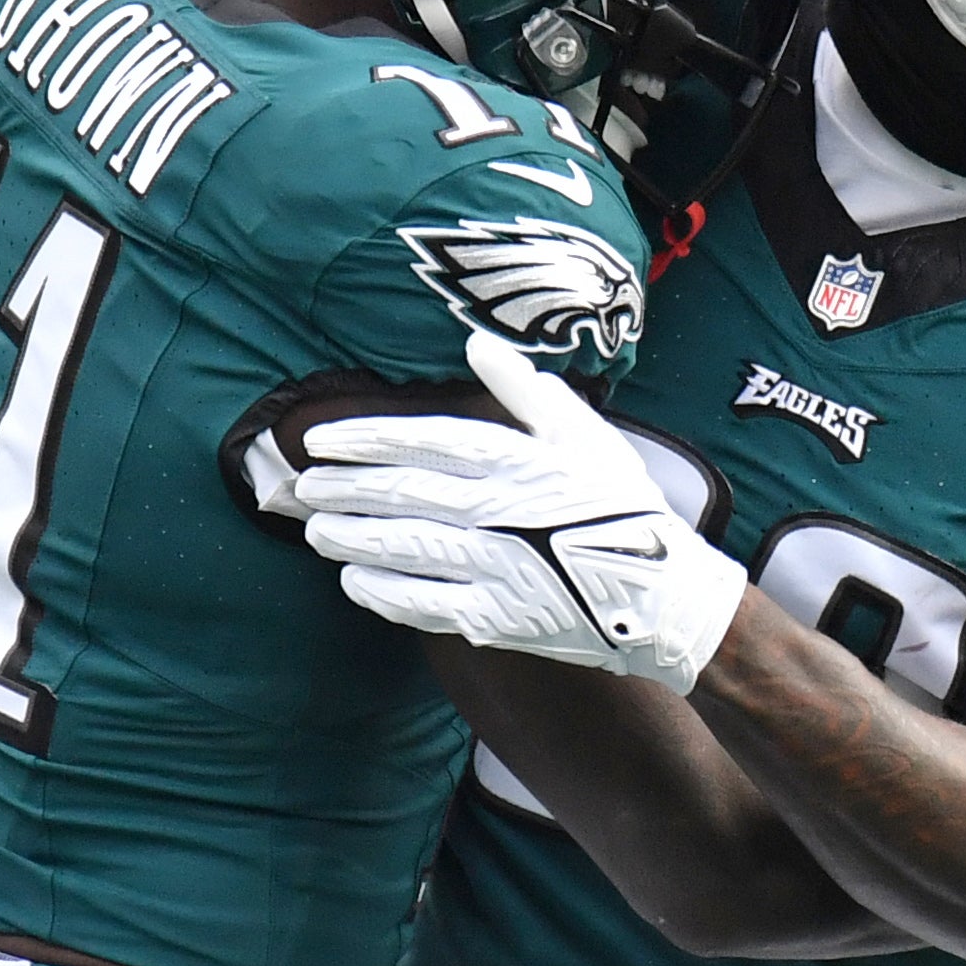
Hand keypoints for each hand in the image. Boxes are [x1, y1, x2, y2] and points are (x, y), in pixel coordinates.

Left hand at [297, 335, 748, 694]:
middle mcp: (497, 512)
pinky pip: (423, 605)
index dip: (365, 440)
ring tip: (316, 531)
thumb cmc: (625, 509)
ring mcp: (493, 568)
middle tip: (301, 487)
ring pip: (402, 548)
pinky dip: (383, 593)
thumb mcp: (586, 434)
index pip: (422, 443)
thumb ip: (526, 390)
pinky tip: (355, 582)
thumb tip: (475, 346)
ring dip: (351, 538)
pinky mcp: (495, 619)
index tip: (320, 440)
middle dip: (342, 489)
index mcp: (516, 461)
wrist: (664, 598)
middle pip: (400, 495)